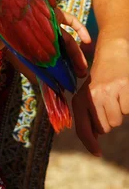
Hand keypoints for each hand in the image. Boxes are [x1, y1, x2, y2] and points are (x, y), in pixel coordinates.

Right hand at [5, 8, 89, 84]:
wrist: (1, 24)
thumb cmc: (11, 43)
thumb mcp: (24, 62)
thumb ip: (37, 73)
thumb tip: (54, 88)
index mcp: (41, 43)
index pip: (58, 56)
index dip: (67, 66)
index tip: (73, 78)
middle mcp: (47, 32)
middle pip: (65, 48)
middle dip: (74, 62)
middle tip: (82, 75)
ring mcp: (51, 22)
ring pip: (68, 38)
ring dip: (77, 53)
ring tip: (83, 67)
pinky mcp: (54, 12)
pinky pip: (70, 20)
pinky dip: (80, 29)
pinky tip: (87, 40)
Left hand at [72, 37, 128, 156]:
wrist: (112, 52)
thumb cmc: (102, 77)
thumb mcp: (90, 93)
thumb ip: (90, 114)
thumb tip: (96, 137)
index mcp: (81, 97)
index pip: (82, 127)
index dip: (89, 143)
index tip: (97, 153)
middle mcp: (93, 94)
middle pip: (104, 127)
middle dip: (109, 121)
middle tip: (110, 103)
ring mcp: (109, 91)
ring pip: (117, 120)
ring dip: (119, 112)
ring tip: (117, 96)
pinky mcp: (124, 87)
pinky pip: (128, 109)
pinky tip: (125, 93)